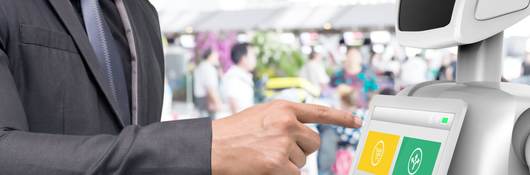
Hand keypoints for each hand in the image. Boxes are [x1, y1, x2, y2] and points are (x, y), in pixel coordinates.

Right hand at [211, 100, 361, 174]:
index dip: (341, 117)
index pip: (319, 112)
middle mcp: (287, 123)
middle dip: (300, 150)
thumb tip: (303, 131)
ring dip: (288, 164)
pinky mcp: (279, 163)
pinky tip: (265, 168)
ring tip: (263, 157)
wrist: (210, 148)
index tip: (357, 121)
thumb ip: (283, 119)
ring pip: (303, 162)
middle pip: (313, 143)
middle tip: (275, 151)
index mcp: (283, 108)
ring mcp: (284, 143)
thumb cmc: (232, 134)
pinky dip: (283, 174)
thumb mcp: (260, 115)